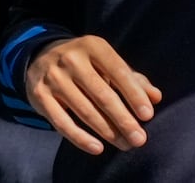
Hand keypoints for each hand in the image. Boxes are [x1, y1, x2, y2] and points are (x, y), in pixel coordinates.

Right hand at [25, 35, 162, 154]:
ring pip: (83, 110)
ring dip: (107, 131)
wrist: (39, 57)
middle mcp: (71, 59)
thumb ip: (132, 78)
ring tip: (125, 144)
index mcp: (92, 45)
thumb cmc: (85, 63)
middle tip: (139, 138)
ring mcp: (53, 77)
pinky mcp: (39, 95)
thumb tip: (155, 97)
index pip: (118, 71)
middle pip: (101, 94)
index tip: (147, 115)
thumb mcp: (106, 62)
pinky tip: (97, 148)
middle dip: (123, 119)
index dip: (133, 94)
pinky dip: (80, 138)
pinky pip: (61, 122)